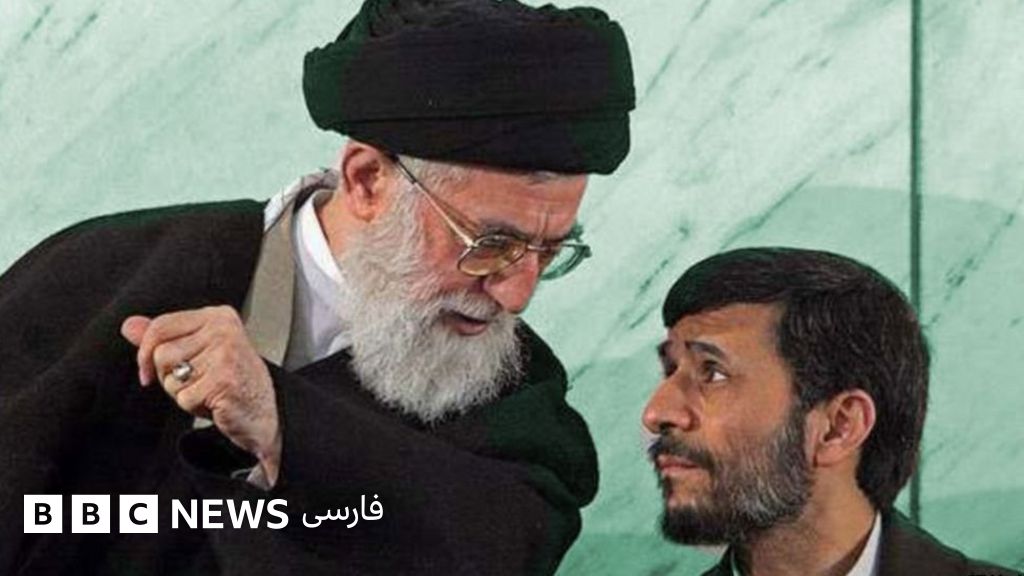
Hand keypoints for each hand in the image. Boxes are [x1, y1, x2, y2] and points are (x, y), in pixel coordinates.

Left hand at [121, 306, 280, 485]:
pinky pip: (184, 398)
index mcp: (217, 317)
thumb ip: (165, 336)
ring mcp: (225, 354)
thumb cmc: (234, 381)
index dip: (145, 353)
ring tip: (208, 391)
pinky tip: (215, 403)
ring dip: (183, 393)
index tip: (147, 370)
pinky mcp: (223, 380)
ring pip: (170, 377)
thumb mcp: (199, 351)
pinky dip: (194, 408)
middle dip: (170, 376)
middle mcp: (223, 330)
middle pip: (160, 354)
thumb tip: (129, 325)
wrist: (267, 412)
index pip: (160, 326)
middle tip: (198, 381)